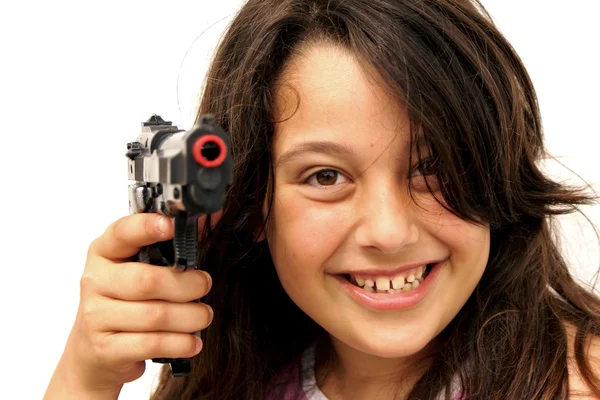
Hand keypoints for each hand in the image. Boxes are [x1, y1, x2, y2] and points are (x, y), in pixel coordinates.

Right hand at [45, 213, 213, 397]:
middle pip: (147, 280)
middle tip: (205, 285)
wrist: (97, 351)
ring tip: (204, 316)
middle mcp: (95, 281)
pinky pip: (152, 344)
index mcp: (104, 252)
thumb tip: (209, 218)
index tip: (172, 226)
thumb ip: (171, 245)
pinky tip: (193, 342)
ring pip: (155, 315)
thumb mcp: (141, 268)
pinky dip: (180, 343)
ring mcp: (96, 316)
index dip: (147, 227)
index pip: (123, 233)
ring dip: (190, 317)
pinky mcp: (105, 349)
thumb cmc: (128, 301)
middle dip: (186, 284)